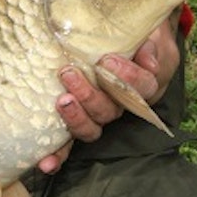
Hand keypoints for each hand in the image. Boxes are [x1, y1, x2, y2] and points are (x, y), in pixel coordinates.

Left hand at [38, 18, 180, 173]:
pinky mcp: (78, 118)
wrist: (123, 38)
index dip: (126, 77)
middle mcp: (121, 105)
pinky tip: (46, 164)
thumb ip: (150, 44)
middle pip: (110, 111)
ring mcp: (99, 115)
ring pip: (92, 128)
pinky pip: (70, 142)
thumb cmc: (135, 35)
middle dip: (89, 96)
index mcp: (143, 85)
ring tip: (61, 100)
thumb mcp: (149, 33)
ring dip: (75, 118)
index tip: (107, 60)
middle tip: (69, 73)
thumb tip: (148, 61)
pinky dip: (58, 155)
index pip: (141, 87)